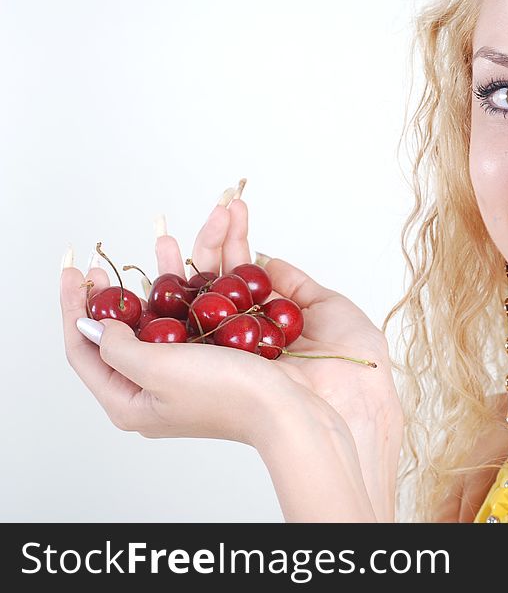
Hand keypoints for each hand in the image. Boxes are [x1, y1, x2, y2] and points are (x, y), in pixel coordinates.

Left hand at [60, 189, 401, 519]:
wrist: (296, 411)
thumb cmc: (228, 396)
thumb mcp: (157, 371)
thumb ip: (117, 347)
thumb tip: (93, 326)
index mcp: (134, 399)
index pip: (88, 350)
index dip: (78, 308)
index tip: (77, 270)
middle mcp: (162, 382)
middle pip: (135, 324)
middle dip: (134, 280)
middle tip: (124, 253)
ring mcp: (199, 365)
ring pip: (179, 306)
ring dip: (183, 263)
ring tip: (178, 230)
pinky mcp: (232, 352)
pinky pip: (214, 306)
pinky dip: (217, 273)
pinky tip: (223, 245)